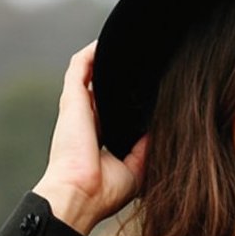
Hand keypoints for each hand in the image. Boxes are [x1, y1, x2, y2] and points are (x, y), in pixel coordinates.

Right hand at [32, 41, 146, 234]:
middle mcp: (87, 121)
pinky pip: (79, 65)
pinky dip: (93, 51)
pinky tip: (112, 40)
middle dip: (120, 76)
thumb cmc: (104, 192)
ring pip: (90, 72)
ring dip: (106, 58)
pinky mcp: (72, 99)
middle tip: (143, 61)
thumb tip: (162, 130)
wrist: (81, 195)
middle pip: (103, 88)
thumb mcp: (136, 169)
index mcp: (99, 138)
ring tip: (129, 44)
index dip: (128, 100)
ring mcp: (77, 108)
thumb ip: (146, 148)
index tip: (149, 90)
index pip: (114, 111)